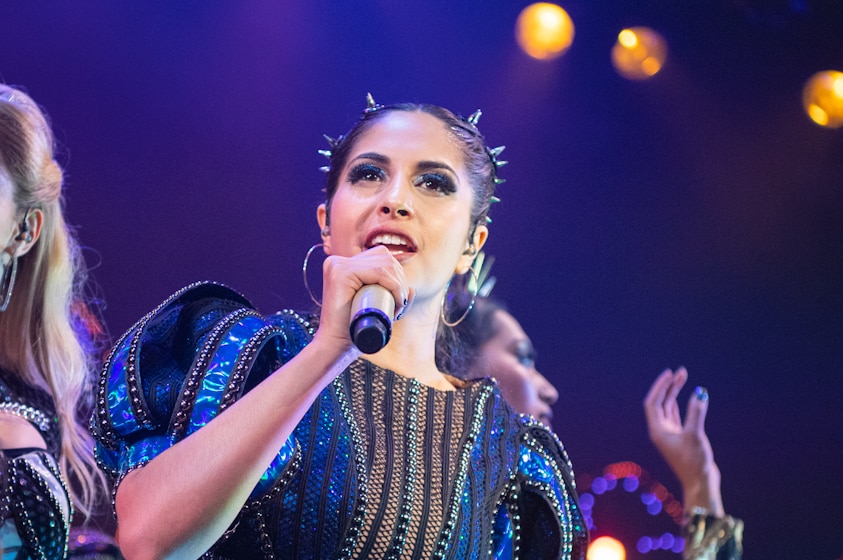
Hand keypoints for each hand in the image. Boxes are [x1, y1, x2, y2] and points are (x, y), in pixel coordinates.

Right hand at [314, 245, 412, 350]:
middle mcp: (338, 261)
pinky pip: (378, 271)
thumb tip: (412, 289)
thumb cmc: (355, 329)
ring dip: (399, 284)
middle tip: (400, 305)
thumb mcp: (376, 309)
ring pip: (383, 264)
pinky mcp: (339, 273)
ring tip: (398, 305)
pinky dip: (394, 285)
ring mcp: (337, 265)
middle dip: (400, 280)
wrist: (335, 346)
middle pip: (384, 258)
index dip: (398, 276)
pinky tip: (398, 299)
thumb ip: (393, 298)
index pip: (380, 258)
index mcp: (343, 264)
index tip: (401, 301)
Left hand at [643, 367, 724, 515]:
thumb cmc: (695, 463)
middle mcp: (661, 431)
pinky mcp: (681, 438)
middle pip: (660, 402)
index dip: (660, 387)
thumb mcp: (696, 436)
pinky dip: (682, 404)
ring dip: (675, 392)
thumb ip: (697, 413)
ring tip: (683, 377)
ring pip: (669, 408)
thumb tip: (700, 392)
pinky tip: (690, 396)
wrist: (701, 484)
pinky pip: (677, 415)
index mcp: (658, 431)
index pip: (653, 403)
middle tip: (679, 371)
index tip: (669, 374)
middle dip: (668, 386)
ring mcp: (671, 434)